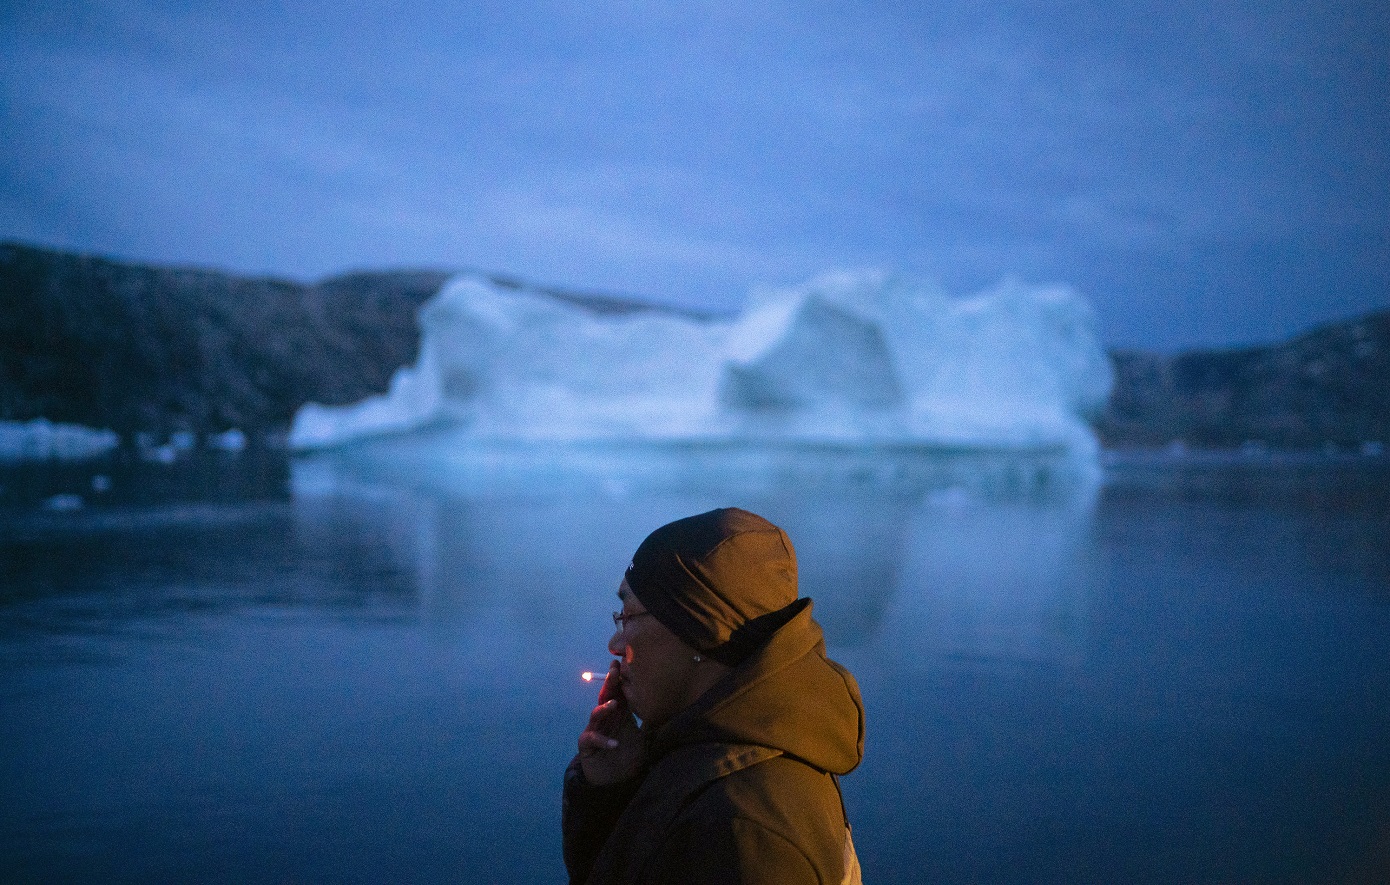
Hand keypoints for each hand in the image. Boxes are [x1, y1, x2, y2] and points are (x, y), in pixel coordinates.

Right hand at [577, 661, 643, 784]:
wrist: (614, 780)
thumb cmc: (628, 756)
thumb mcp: (644, 739)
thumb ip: (652, 725)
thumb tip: (670, 711)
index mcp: (620, 714)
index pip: (621, 693)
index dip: (623, 680)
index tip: (627, 663)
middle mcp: (607, 718)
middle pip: (607, 696)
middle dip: (611, 683)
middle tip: (615, 671)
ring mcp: (595, 729)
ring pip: (596, 714)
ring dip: (604, 708)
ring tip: (614, 704)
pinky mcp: (587, 744)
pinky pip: (592, 738)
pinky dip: (603, 740)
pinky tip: (614, 743)